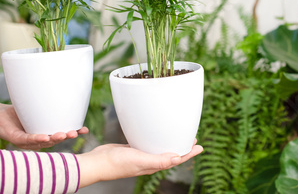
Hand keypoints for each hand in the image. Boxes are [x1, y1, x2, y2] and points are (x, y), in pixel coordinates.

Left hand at [0, 102, 88, 149]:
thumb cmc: (17, 111)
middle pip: (54, 140)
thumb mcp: (36, 105)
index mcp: (45, 132)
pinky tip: (44, 137)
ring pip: (43, 142)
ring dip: (54, 139)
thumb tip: (64, 83)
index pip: (62, 133)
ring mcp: (27, 141)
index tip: (85, 130)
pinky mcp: (15, 139)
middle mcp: (38, 139)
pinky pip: (27, 140)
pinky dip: (36, 139)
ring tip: (63, 134)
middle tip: (75, 133)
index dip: (74, 132)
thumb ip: (48, 100)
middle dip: (66, 136)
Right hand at [77, 140, 203, 187]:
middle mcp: (150, 161)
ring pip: (160, 147)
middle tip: (192, 137)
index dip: (189, 153)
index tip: (200, 146)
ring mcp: (141, 154)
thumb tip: (178, 158)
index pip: (176, 159)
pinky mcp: (133, 148)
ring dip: (170, 141)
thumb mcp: (140, 161)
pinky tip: (156, 132)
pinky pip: (148, 142)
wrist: (97, 162)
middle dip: (182, 146)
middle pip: (171, 153)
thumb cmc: (117, 164)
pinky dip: (155, 137)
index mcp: (154, 165)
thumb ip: (158, 160)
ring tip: (177, 134)